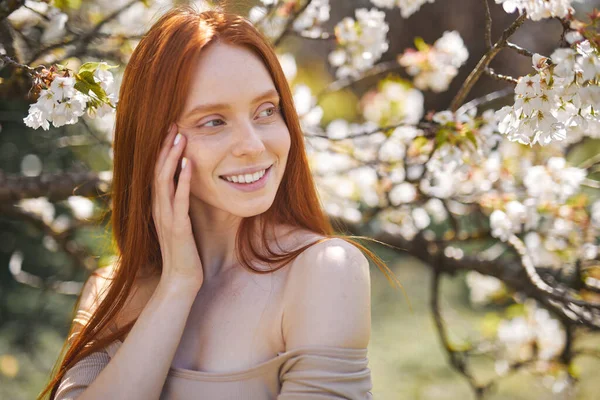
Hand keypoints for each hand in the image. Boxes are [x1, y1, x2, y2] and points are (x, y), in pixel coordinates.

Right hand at [152, 124, 203, 291]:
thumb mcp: (180, 224)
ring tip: (180, 135)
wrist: (180, 280)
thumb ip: (180, 206)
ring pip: (164, 180)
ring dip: (172, 156)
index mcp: (158, 206)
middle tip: (173, 123)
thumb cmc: (184, 253)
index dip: (162, 150)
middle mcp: (158, 208)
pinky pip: (179, 198)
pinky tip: (188, 163)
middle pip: (157, 170)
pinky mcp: (178, 226)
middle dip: (165, 146)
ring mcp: (166, 217)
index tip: (171, 130)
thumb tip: (188, 188)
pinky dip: (183, 179)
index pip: (157, 172)